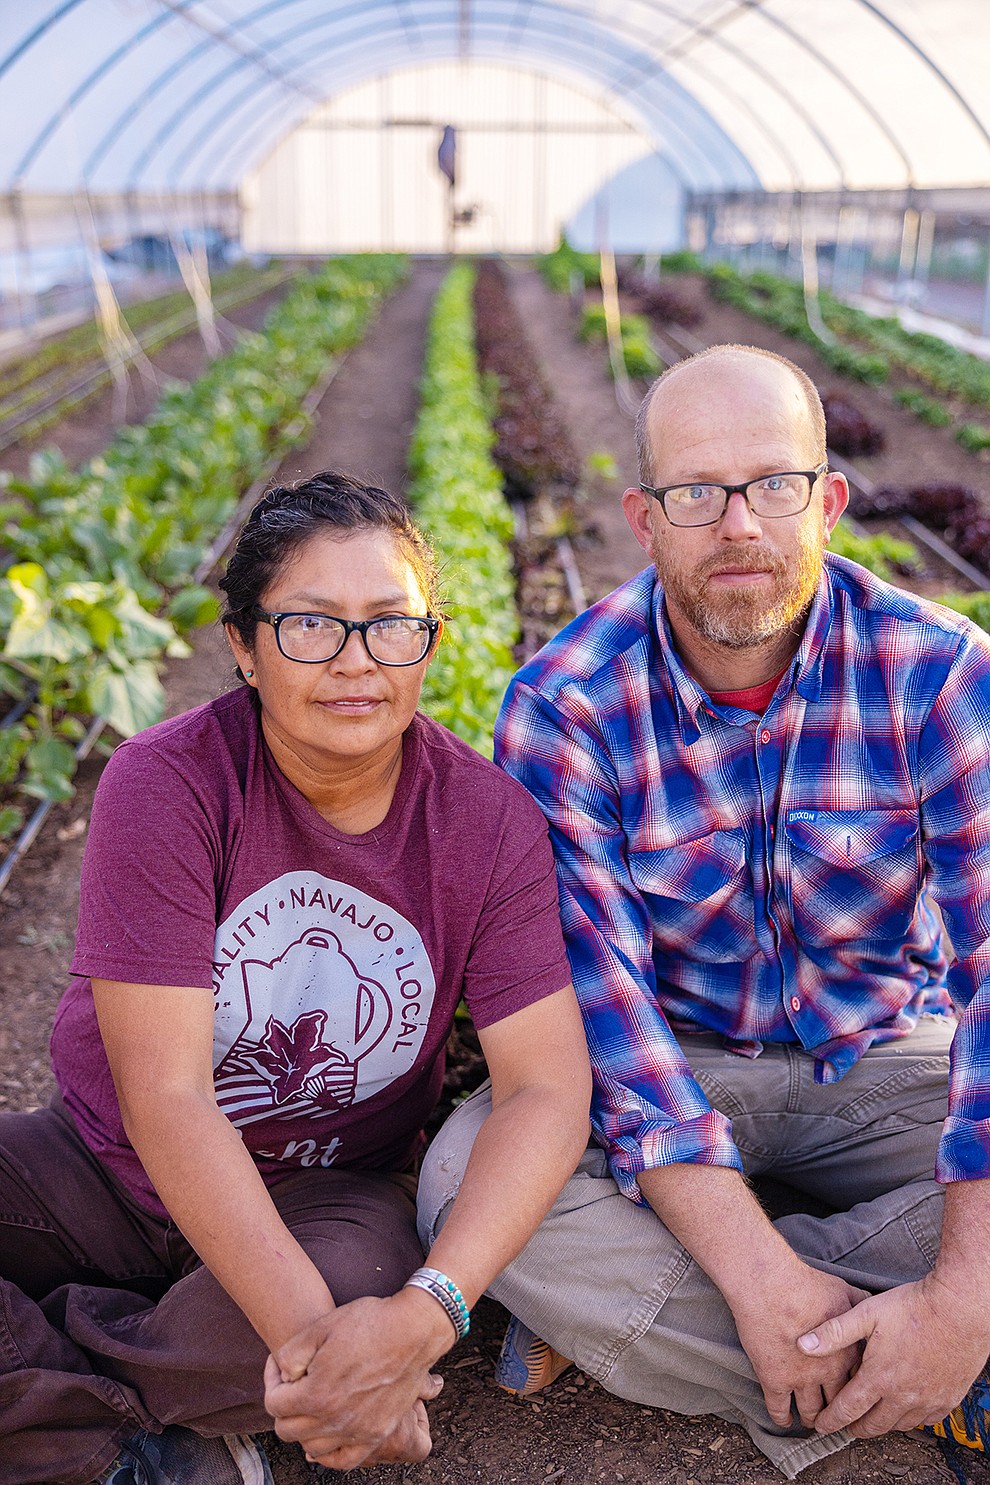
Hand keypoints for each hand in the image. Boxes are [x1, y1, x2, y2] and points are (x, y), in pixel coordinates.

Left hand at [263, 1290, 448, 1469]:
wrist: (413, 1330)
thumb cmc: (369, 1323)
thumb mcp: (320, 1327)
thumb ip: (289, 1355)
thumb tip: (283, 1376)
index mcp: (316, 1394)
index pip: (274, 1404)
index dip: (271, 1379)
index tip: (281, 1365)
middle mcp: (334, 1420)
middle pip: (288, 1430)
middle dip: (284, 1404)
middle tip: (296, 1382)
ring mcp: (357, 1431)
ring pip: (312, 1447)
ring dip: (304, 1427)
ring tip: (311, 1403)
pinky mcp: (377, 1434)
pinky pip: (343, 1460)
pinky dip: (329, 1453)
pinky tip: (327, 1435)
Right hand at [730, 1259, 867, 1429]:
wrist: (768, 1283)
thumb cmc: (804, 1283)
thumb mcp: (842, 1289)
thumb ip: (860, 1304)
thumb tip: (872, 1308)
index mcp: (846, 1353)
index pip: (858, 1385)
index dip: (856, 1393)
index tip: (854, 1397)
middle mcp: (827, 1372)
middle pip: (838, 1405)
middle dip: (838, 1414)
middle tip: (836, 1418)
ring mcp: (800, 1378)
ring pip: (810, 1412)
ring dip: (813, 1419)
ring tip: (813, 1421)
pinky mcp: (774, 1379)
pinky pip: (779, 1409)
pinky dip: (783, 1419)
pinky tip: (785, 1420)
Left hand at [798, 1274, 989, 1437]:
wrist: (958, 1310)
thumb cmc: (913, 1308)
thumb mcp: (866, 1313)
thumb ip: (834, 1333)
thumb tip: (802, 1345)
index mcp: (879, 1377)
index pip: (848, 1410)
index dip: (831, 1420)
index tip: (821, 1425)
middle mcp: (902, 1396)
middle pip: (872, 1425)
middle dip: (854, 1428)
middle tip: (844, 1425)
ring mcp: (927, 1401)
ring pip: (898, 1425)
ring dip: (881, 1424)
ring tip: (871, 1416)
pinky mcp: (946, 1400)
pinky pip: (924, 1421)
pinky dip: (909, 1419)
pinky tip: (903, 1409)